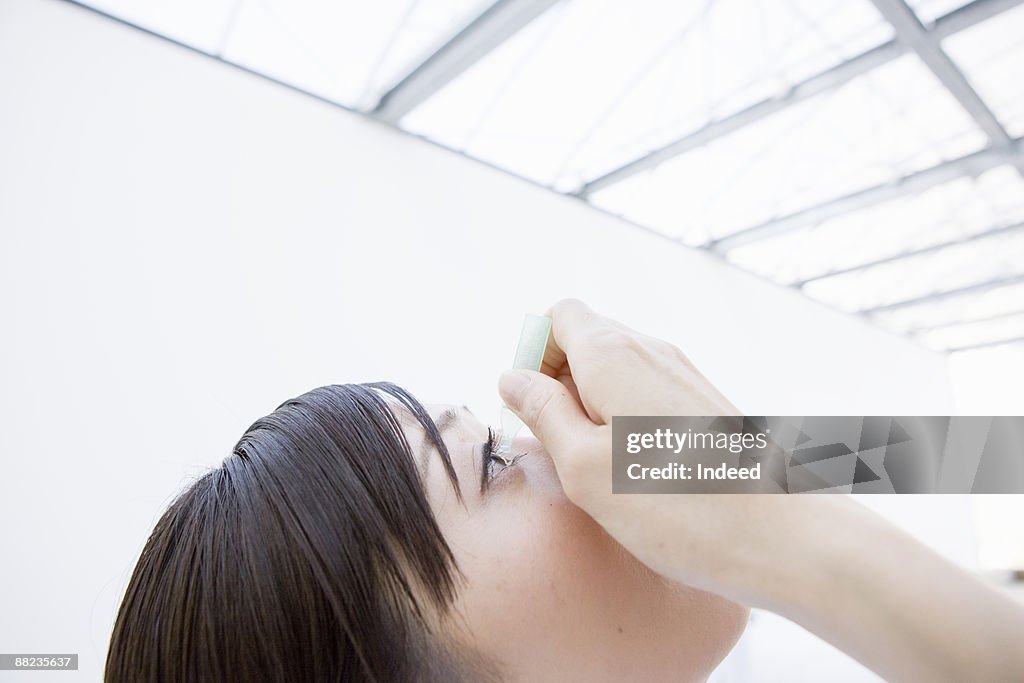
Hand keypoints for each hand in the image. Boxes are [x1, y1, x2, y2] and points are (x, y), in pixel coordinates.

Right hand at [496, 298, 795, 602]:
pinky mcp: (707, 401)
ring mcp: (684, 373)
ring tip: (598, 464)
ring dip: (593, 402)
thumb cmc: (673, 507)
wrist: (780, 536)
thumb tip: (512, 376)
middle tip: (560, 444)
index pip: (561, 315)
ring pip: (618, 367)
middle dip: (561, 380)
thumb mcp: (583, 466)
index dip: (536, 353)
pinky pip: (648, 389)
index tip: (534, 405)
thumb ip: (542, 412)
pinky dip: (627, 415)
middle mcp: (652, 350)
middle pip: (588, 338)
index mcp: (613, 354)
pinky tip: (636, 468)